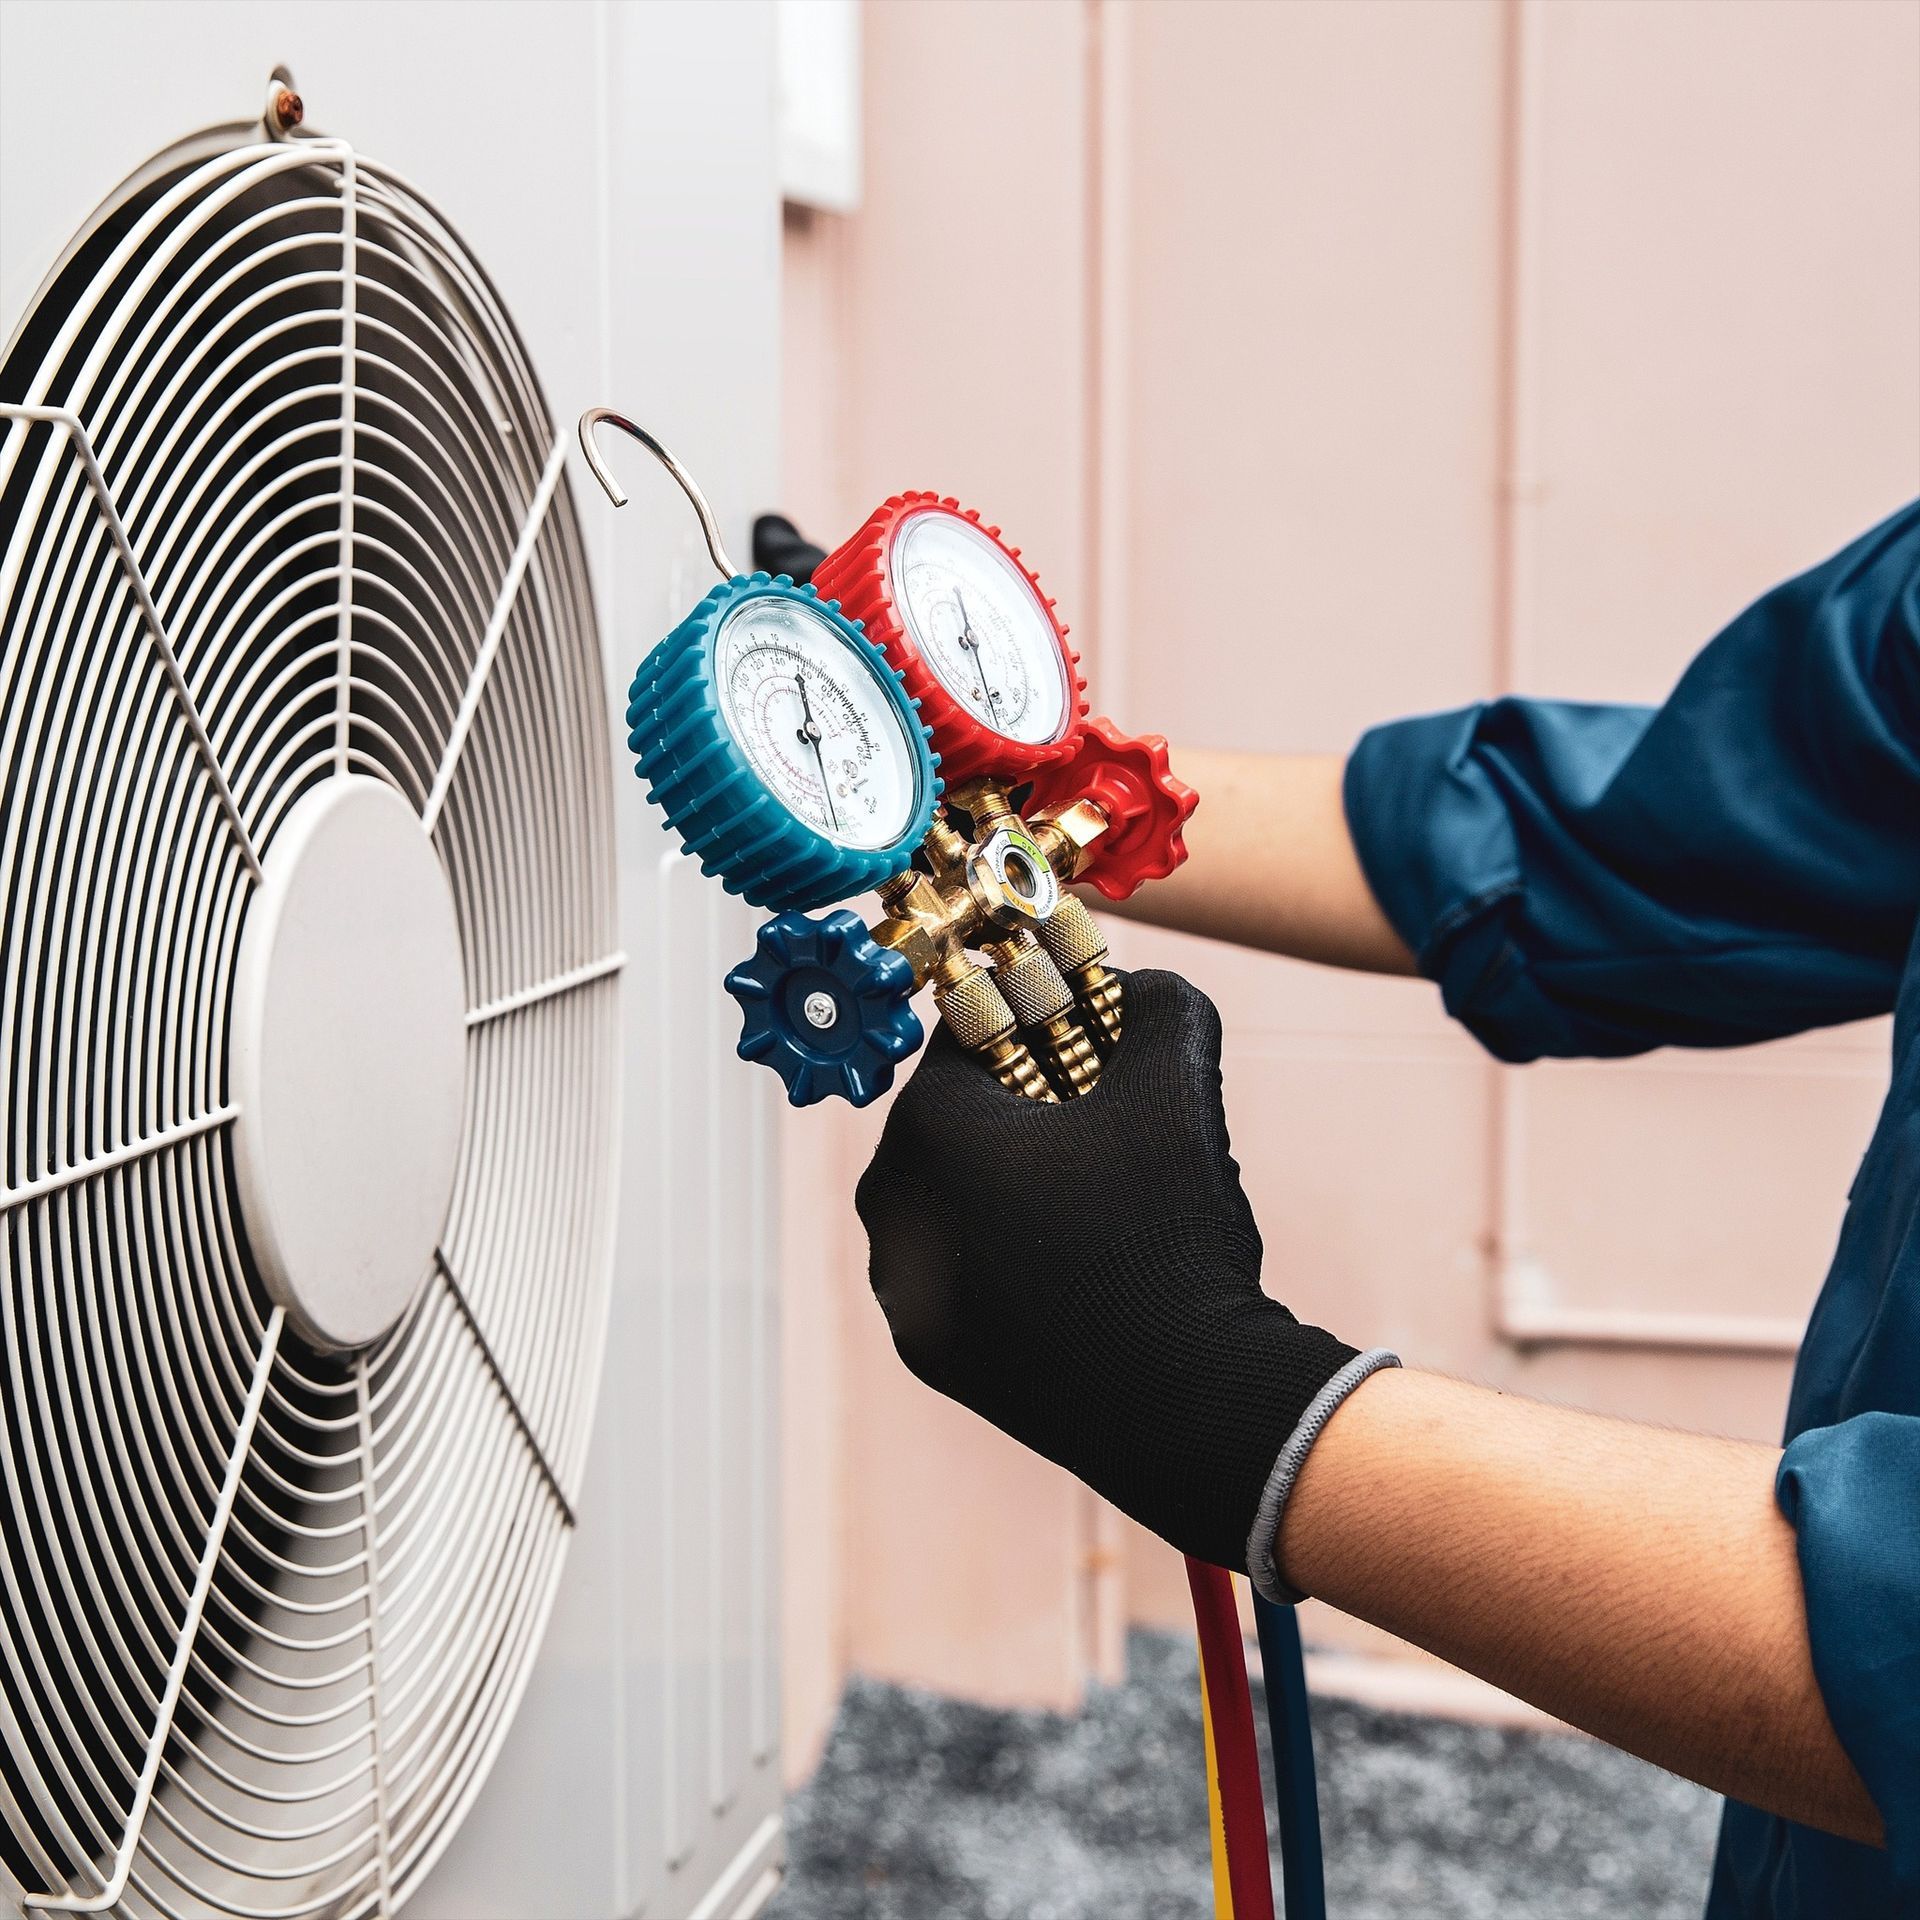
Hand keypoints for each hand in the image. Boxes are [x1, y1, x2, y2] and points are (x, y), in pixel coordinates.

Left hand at [855, 969, 1361, 1570]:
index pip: (973, 1033)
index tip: (1090, 1034)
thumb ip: (1158, 1005)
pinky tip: (1082, 1266)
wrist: (1180, 1403)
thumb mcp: (1174, 1085)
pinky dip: (1010, 1255)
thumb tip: (1142, 987)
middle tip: (1103, 1117)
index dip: (1041, 1022)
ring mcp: (902, 1287)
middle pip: (961, 1117)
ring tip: (1101, 1199)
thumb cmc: (1166, 1232)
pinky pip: (964, 1270)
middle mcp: (888, 1203)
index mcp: (924, 1126)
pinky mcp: (927, 1351)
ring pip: (960, 1197)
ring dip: (1018, 1184)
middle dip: (1028, 1106)